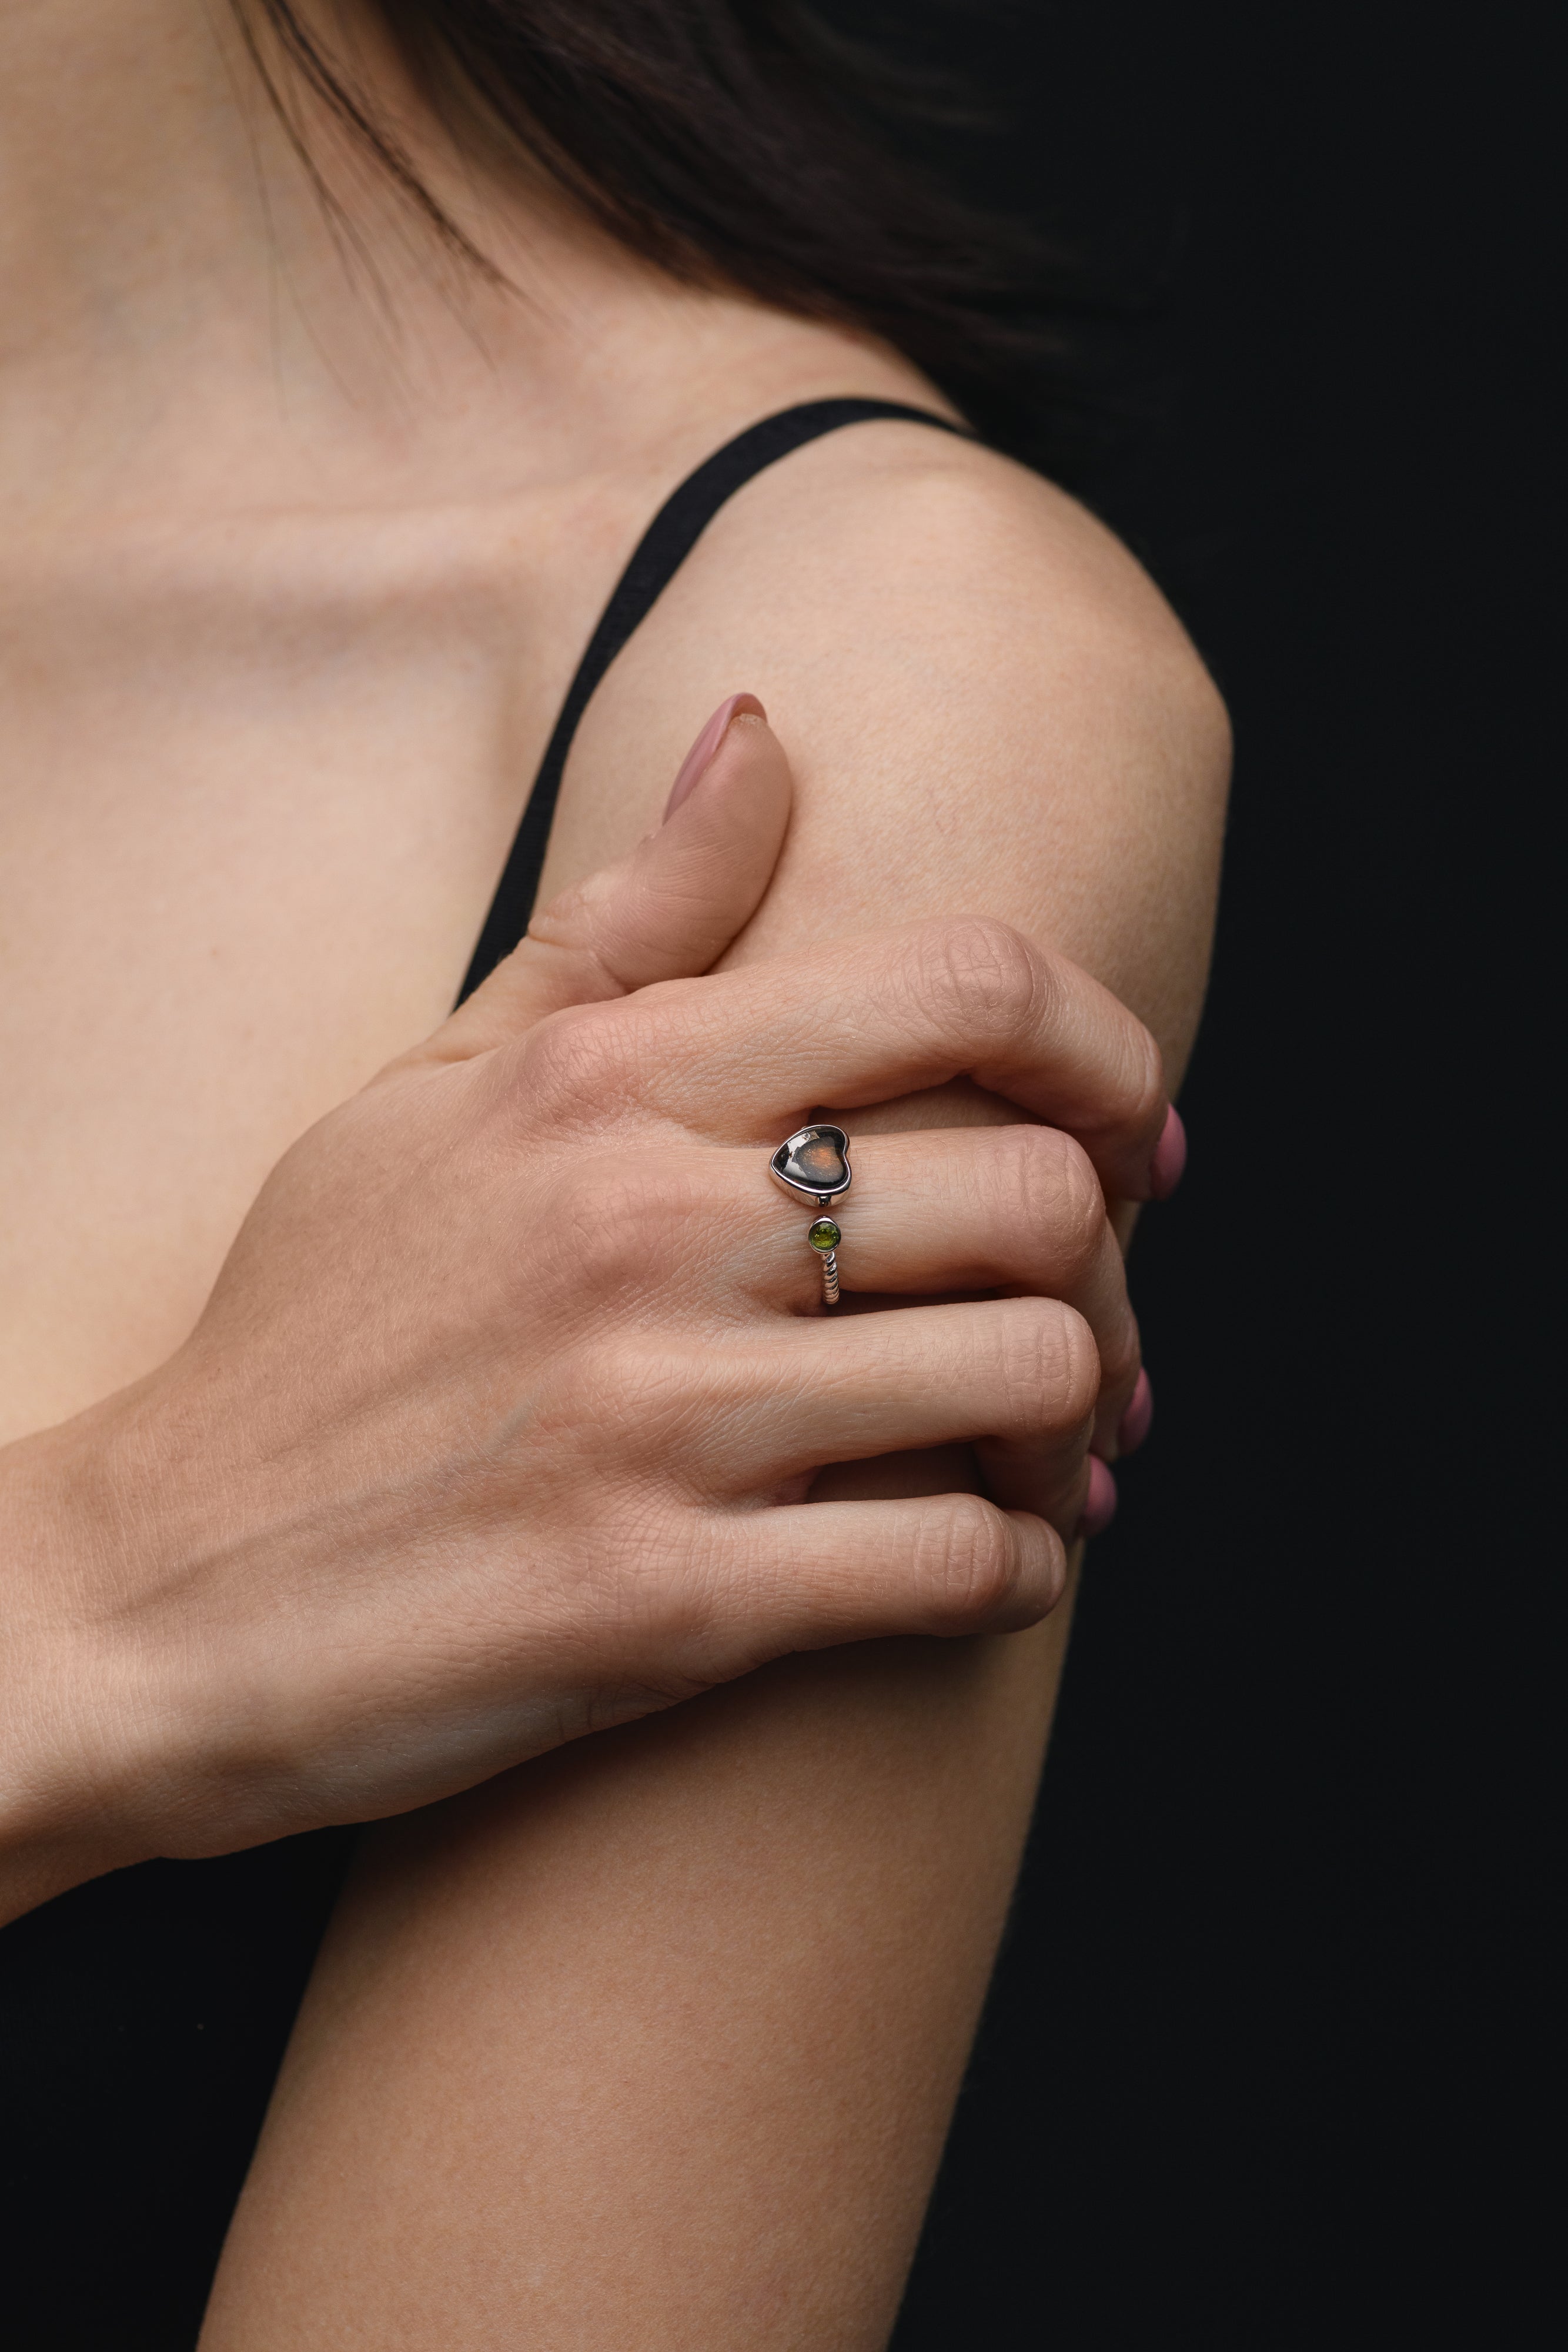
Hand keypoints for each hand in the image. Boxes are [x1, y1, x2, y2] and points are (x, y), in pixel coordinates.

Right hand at [3, 698, 1172, 1888]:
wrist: (154, 1591)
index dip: (1109, 1050)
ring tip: (1048, 1457)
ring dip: (1079, 1430)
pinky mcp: (663, 1603)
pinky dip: (1016, 1572)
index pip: (967, 981)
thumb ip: (623, 917)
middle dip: (1112, 1271)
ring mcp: (657, 1417)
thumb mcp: (438, 1087)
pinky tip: (984, 1563)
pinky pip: (957, 1572)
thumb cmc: (312, 1328)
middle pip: (1044, 1191)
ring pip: (1033, 1377)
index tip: (1133, 1132)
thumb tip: (763, 726)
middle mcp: (645, 1223)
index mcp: (605, 1077)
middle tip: (1089, 1324)